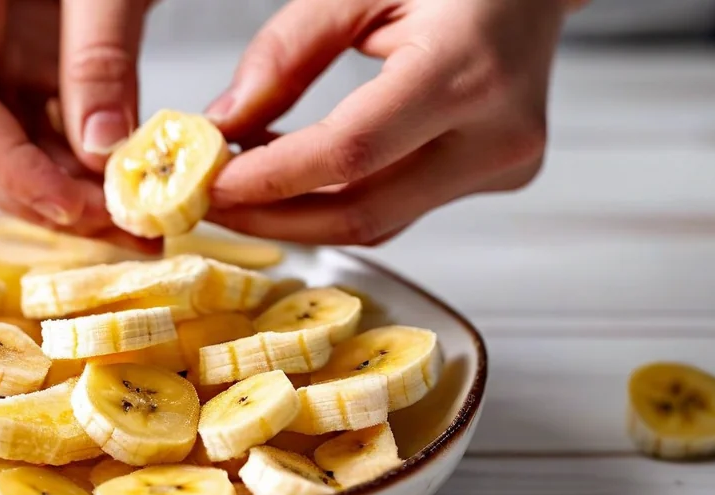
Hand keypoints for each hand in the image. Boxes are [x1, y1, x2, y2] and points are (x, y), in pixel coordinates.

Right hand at [0, 0, 158, 251]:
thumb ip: (100, 54)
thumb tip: (106, 152)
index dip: (16, 175)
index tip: (80, 209)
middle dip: (45, 199)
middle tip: (124, 231)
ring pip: (1, 154)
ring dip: (66, 196)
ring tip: (137, 224)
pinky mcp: (12, 70)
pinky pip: (33, 135)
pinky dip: (77, 169)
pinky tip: (124, 192)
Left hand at [204, 0, 566, 244]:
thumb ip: (286, 52)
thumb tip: (224, 122)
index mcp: (465, 70)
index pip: (352, 153)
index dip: (273, 178)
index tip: (212, 183)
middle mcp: (497, 133)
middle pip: (363, 211)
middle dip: (275, 217)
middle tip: (210, 202)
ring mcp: (504, 165)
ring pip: (379, 221)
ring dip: (300, 215)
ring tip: (243, 187)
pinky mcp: (496, 179)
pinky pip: (400, 206)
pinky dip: (338, 200)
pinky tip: (296, 178)